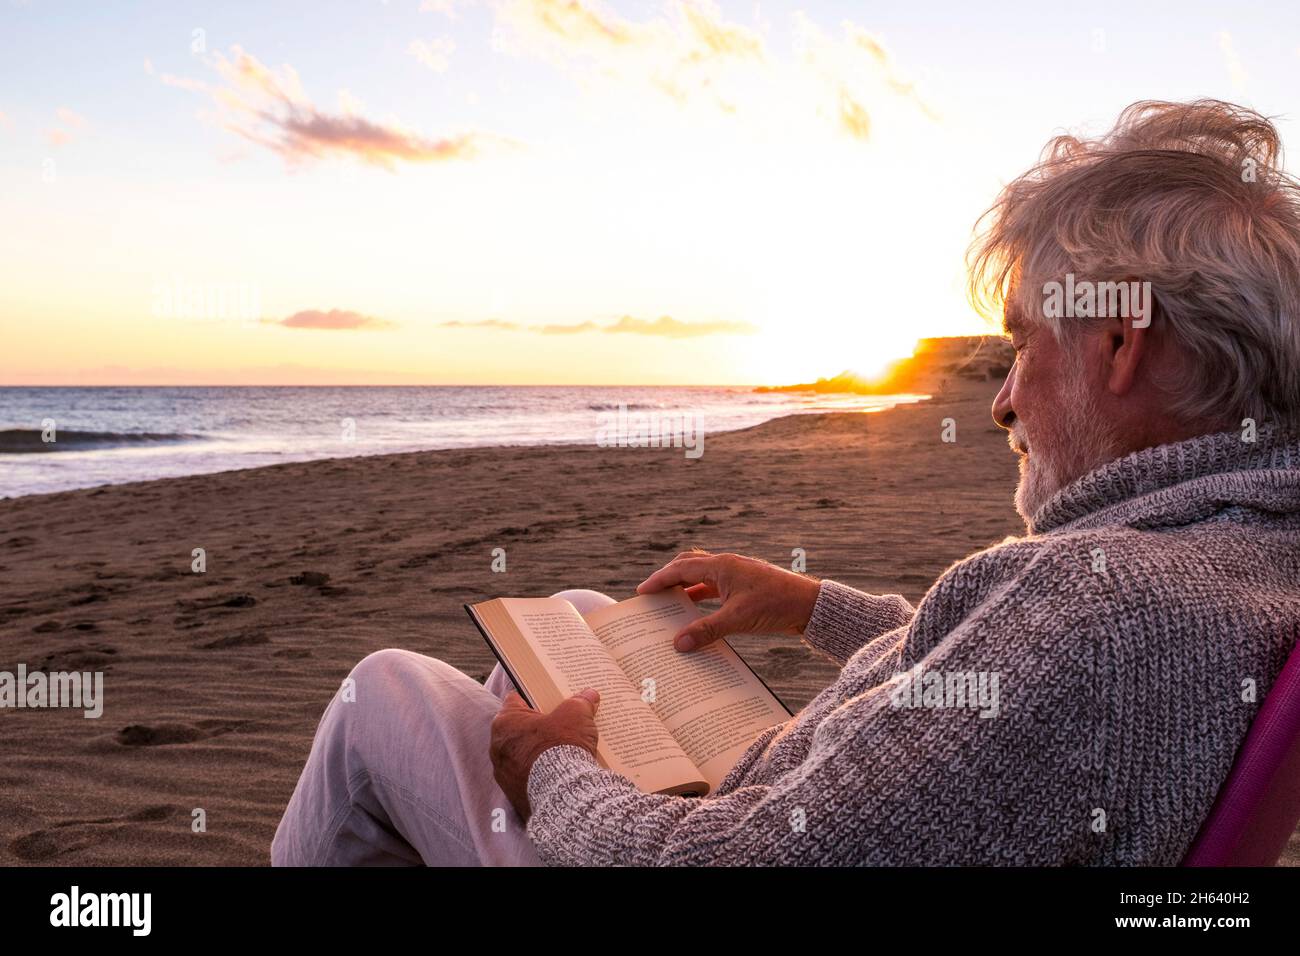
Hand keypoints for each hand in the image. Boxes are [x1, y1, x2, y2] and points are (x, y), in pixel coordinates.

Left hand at [489, 689, 600, 820]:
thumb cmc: (561, 747)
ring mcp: (504, 773)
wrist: (562, 793)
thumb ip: (580, 702)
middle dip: (537, 727)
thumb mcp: (576, 715)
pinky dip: (538, 775)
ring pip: (521, 755)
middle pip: (519, 729)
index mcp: (505, 722)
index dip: (535, 697)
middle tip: (560, 725)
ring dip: (536, 753)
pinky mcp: (513, 794)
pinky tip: (558, 774)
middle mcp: (497, 747)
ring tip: (562, 753)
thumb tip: (589, 695)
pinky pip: (526, 779)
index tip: (548, 699)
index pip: (516, 700)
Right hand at [637, 550, 821, 651]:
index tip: (642, 592)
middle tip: (652, 595)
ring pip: (702, 577)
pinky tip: (696, 614)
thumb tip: (678, 643)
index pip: (680, 569)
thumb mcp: (738, 619)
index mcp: (721, 566)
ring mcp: (736, 575)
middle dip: (668, 579)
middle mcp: (726, 566)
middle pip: (688, 566)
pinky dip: (701, 598)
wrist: (810, 605)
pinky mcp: (745, 587)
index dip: (659, 580)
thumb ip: (706, 631)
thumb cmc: (776, 605)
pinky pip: (715, 588)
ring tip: (669, 605)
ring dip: (685, 589)